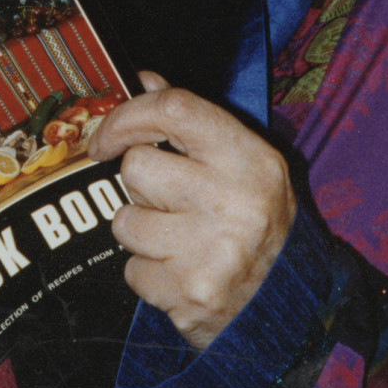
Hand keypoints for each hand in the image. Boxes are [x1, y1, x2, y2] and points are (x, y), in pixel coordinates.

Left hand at [87, 73, 295, 351]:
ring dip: (140, 232)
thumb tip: (143, 79)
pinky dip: (147, 274)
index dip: (128, 115)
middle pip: (137, 167)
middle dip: (140, 187)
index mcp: (250, 159)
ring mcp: (213, 251)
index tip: (104, 137)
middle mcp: (236, 201)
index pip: (175, 109)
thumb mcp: (240, 164)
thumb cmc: (254, 223)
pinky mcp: (190, 293)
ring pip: (125, 221)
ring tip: (176, 241)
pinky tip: (179, 272)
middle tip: (168, 204)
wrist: (283, 307)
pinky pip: (131, 270)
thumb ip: (192, 120)